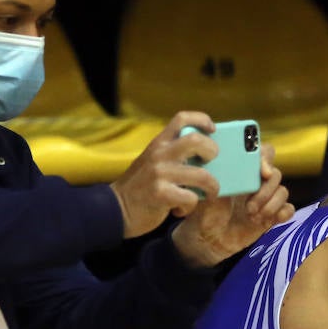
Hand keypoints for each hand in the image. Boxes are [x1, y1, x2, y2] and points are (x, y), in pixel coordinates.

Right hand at [109, 112, 220, 237]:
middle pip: (196, 141)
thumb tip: (207, 160)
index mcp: (158, 143)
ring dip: (212, 187)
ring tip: (208, 194)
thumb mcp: (153, 162)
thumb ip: (173, 156)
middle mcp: (159, 154)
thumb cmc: (141, 187)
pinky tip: (180, 209)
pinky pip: (191, 198)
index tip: (213, 130)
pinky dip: (190, 206)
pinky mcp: (160, 194)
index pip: (182, 118)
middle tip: (211, 164)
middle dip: (212, 152)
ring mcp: (159, 173)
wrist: (115, 209)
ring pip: (202, 175)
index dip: (202, 120)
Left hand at [171, 141, 294, 268]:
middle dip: (265, 191)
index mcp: (242, 171)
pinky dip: (282, 213)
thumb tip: (230, 164)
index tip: (263, 172)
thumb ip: (220, 176)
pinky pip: (288, 209)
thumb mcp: (208, 191)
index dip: (266, 159)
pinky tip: (267, 220)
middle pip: (276, 174)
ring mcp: (266, 198)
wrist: (209, 240)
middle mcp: (256, 182)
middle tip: (248, 207)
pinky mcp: (272, 215)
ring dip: (270, 205)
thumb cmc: (206, 212)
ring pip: (283, 191)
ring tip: (253, 217)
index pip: (263, 153)